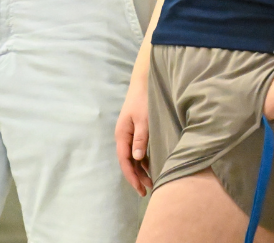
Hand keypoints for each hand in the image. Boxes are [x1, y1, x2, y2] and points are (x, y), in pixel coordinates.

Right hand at [114, 74, 151, 194]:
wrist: (144, 83)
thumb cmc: (144, 100)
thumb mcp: (144, 120)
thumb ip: (141, 139)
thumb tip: (136, 158)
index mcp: (122, 135)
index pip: (125, 161)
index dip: (132, 177)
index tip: (140, 189)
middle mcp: (123, 137)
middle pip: (128, 162)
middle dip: (136, 177)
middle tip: (148, 191)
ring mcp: (129, 134)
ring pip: (133, 157)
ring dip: (141, 170)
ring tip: (151, 182)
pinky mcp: (136, 131)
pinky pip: (138, 150)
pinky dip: (143, 160)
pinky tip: (151, 167)